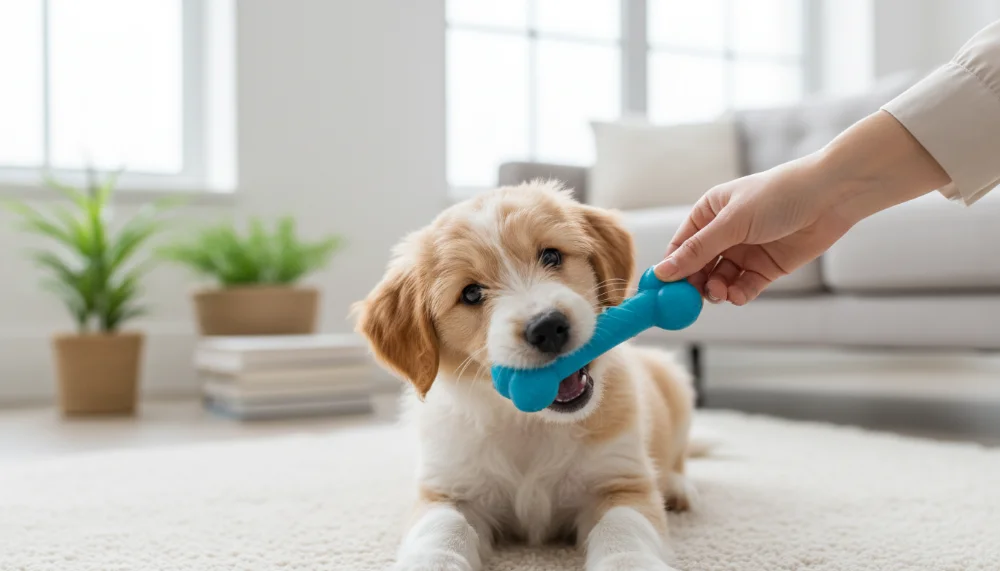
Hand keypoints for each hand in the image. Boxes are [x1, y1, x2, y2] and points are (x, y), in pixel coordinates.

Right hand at [654, 157, 853, 304]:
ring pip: (719, 280)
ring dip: (716, 290)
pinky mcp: (765, 267)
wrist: (830, 197)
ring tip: (721, 292)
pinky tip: (738, 295)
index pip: (680, 246)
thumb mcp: (731, 223)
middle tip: (690, 301)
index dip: (670, 269)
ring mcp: (745, 251)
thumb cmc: (777, 196)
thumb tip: (662, 273)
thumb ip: (697, 251)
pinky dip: (738, 294)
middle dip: (694, 284)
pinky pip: (743, 287)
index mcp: (709, 213)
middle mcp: (724, 233)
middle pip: (698, 268)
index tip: (661, 292)